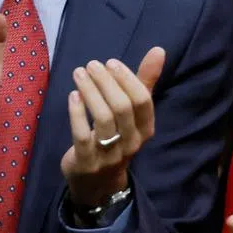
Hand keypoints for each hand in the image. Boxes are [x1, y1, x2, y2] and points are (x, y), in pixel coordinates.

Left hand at [60, 47, 164, 206]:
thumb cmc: (117, 138)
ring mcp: (109, 154)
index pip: (143, 101)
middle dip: (106, 82)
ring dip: (90, 92)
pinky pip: (82, 135)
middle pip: (122, 107)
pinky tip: (73, 95)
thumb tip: (159, 50)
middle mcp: (131, 142)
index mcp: (145, 129)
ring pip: (103, 119)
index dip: (127, 79)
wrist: (97, 183)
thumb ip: (144, 82)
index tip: (111, 63)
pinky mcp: (87, 162)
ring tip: (79, 74)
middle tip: (91, 65)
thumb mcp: (132, 113)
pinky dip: (77, 113)